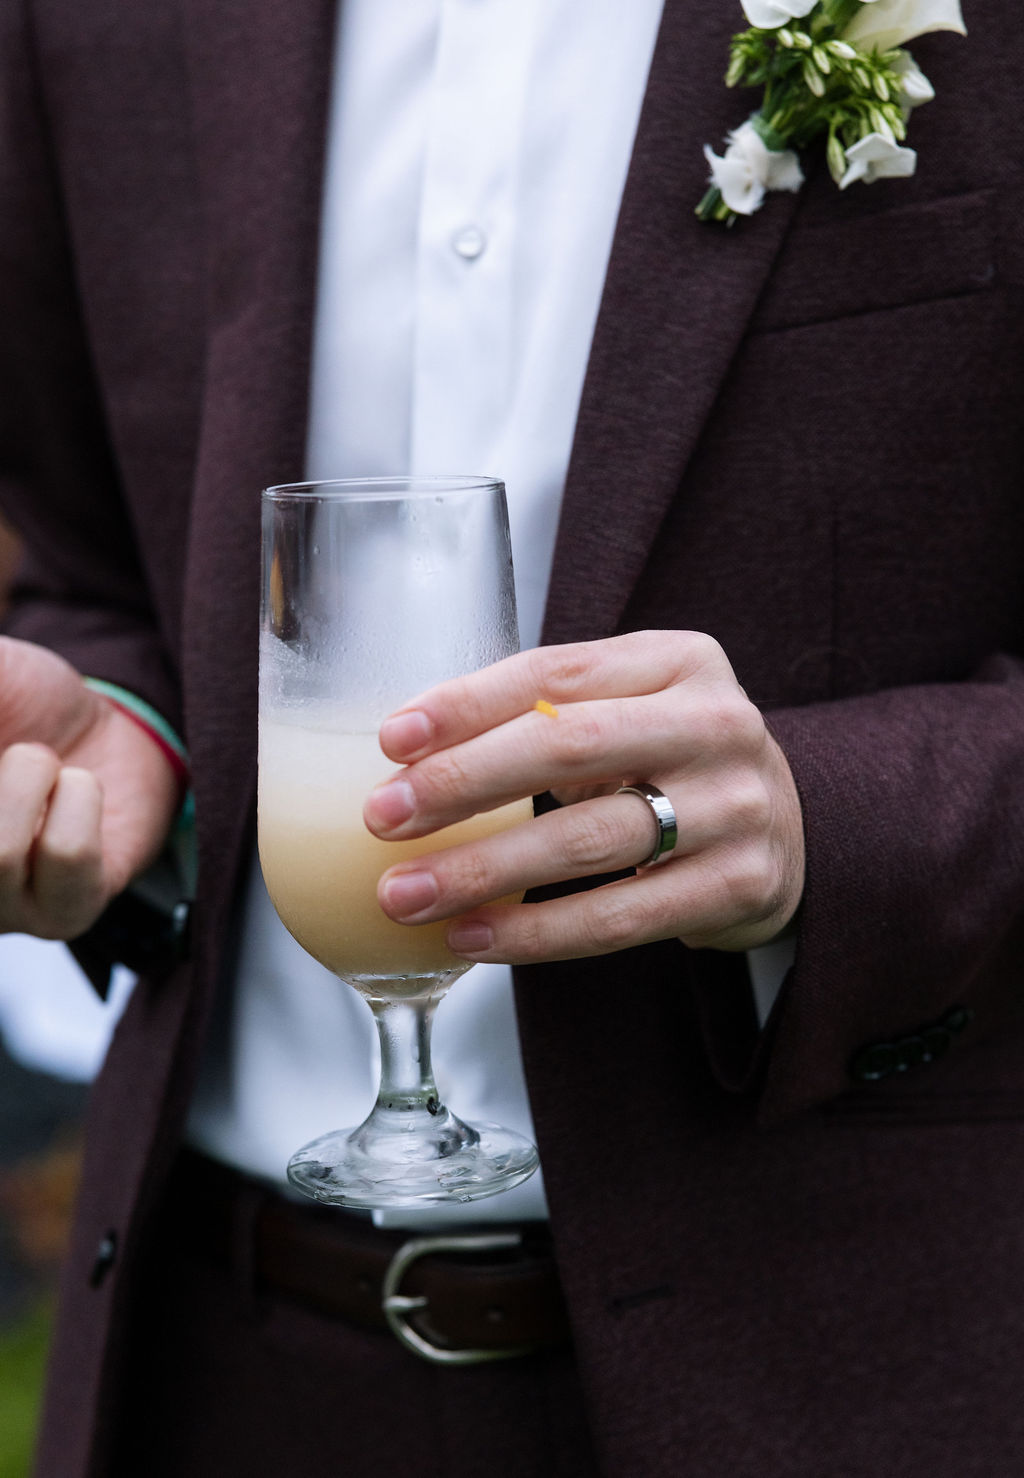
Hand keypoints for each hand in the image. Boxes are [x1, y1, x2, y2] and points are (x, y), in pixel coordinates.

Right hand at [0, 637, 179, 938]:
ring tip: (48, 767)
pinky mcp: (67, 914)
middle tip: (21, 752)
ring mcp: (3, 909)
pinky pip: (70, 859)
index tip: (14, 749)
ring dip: (32, 780)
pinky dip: (81, 805)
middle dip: (3, 778)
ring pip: (0, 853)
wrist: (111, 724)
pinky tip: (81, 794)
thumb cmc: (27, 705)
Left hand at [364, 630, 804, 963]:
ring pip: (588, 840)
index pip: (556, 673)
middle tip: (383, 819)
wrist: (788, 829)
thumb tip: (407, 756)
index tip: (393, 740)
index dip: (467, 704)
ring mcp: (737, 806)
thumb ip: (545, 715)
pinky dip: (535, 933)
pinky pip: (618, 917)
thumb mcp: (629, 709)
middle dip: (462, 784)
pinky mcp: (741, 885)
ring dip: (481, 870)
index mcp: (679, 660)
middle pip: (570, 746)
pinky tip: (473, 937)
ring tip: (405, 894)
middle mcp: (718, 723)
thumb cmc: (672, 762)